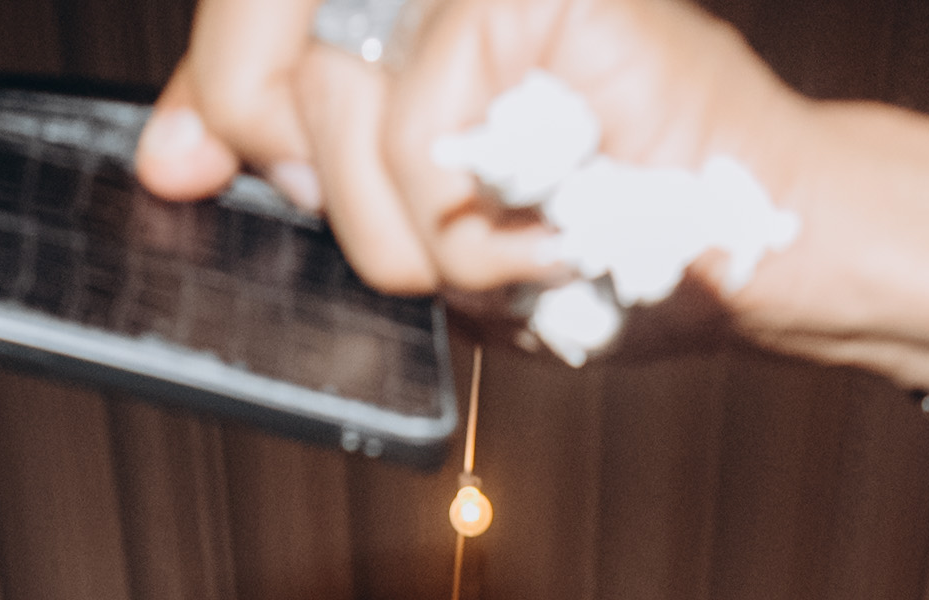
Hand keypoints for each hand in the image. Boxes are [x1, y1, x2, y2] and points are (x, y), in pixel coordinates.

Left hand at [138, 0, 928, 391]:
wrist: (753, 248)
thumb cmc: (604, 241)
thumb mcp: (417, 222)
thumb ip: (298, 170)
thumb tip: (175, 158)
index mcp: (392, 14)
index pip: (242, 30)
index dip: (201, 101)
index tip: (184, 173)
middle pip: (257, 71)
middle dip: (317, 196)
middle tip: (426, 247)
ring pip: (334, 114)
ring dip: (409, 235)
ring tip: (510, 242)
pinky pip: (416, 125)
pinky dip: (465, 221)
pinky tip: (542, 226)